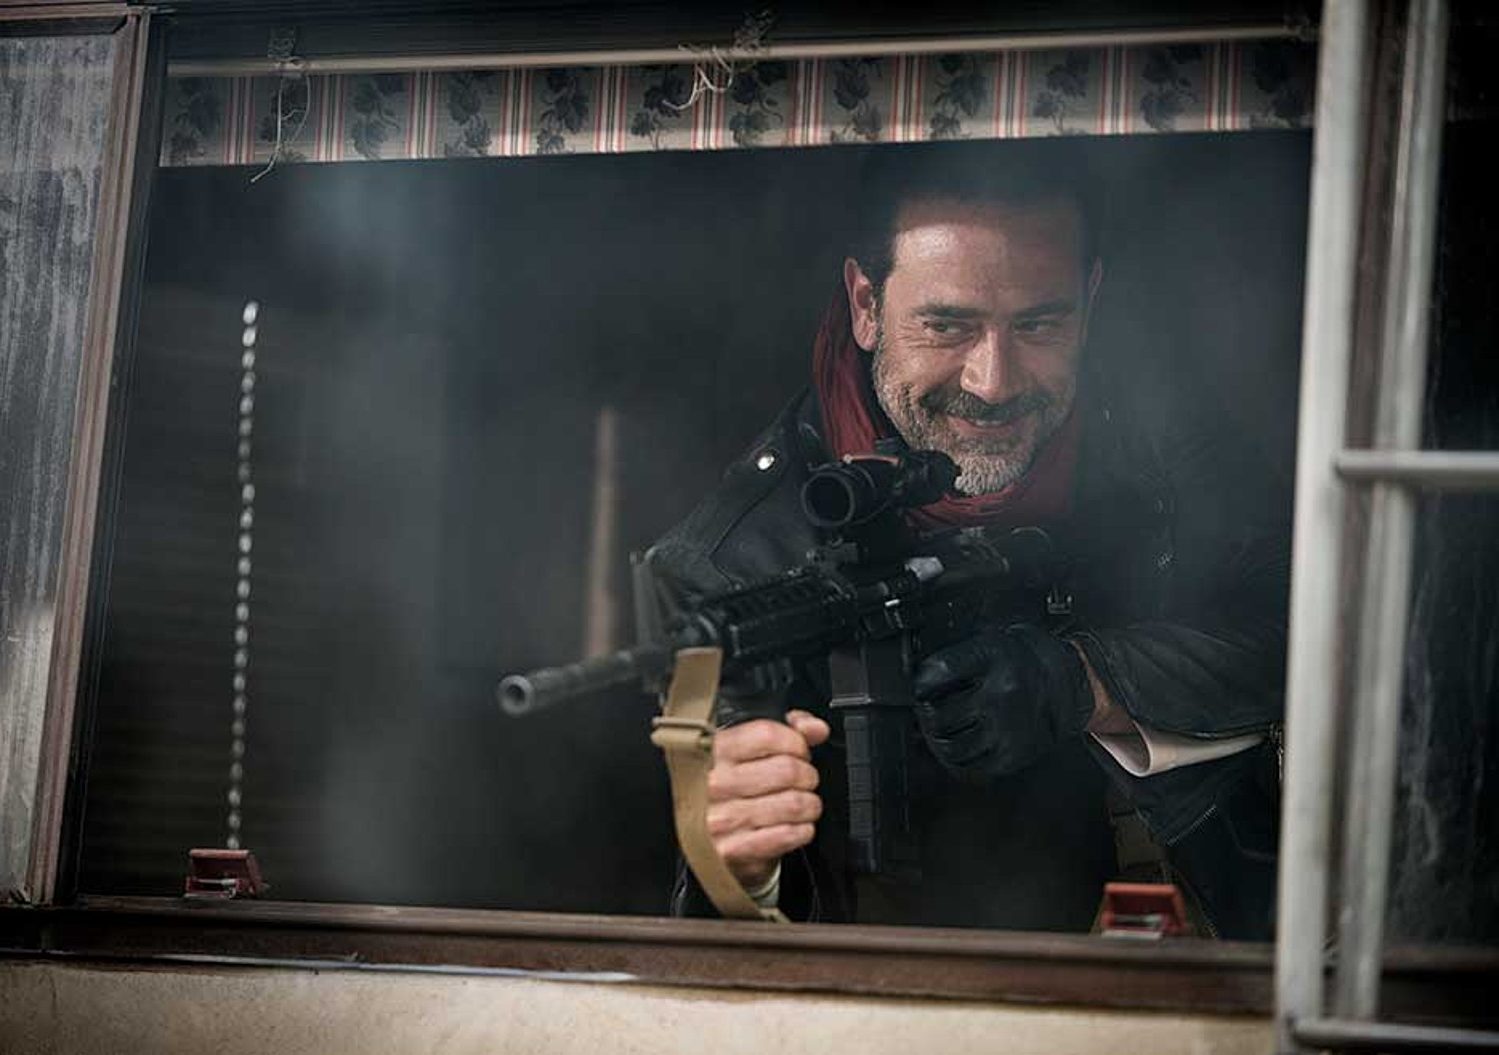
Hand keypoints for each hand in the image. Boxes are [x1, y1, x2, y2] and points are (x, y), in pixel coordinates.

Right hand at [706, 709, 829, 889]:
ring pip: (793, 803)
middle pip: (787, 770)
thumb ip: (788, 731)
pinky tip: (795, 827)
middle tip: (804, 782)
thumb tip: (816, 728)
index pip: (767, 734)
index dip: (796, 742)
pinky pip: (787, 835)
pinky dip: (802, 831)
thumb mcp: (752, 752)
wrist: (711, 842)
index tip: (800, 752)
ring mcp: (722, 818)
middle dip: (808, 776)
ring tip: (803, 806)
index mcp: (716, 751)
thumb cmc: (736, 792)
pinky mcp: (733, 850)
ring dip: (809, 806)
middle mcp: (715, 783)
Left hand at [912, 624, 1094, 781]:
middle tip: (928, 709)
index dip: (921, 682)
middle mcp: (1001, 693)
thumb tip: (919, 675)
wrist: (1068, 681)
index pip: (938, 673)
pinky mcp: (1014, 754)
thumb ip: (956, 656)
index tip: (920, 687)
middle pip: (938, 715)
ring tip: (940, 730)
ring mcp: (1008, 728)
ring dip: (937, 740)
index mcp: (992, 659)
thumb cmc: (1023, 660)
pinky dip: (957, 761)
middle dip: (926, 713)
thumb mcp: (990, 640)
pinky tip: (959, 746)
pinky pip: (971, 768)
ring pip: (950, 746)